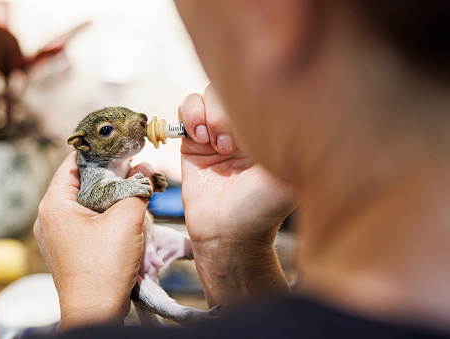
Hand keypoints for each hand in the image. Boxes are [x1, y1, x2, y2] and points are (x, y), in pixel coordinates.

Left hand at [34, 153, 147, 330]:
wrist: (94, 313)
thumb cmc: (104, 268)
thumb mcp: (127, 221)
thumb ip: (138, 188)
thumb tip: (147, 169)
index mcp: (54, 204)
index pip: (75, 161)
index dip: (102, 152)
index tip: (125, 148)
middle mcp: (49, 216)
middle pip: (82, 181)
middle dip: (112, 175)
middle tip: (136, 170)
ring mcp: (57, 234)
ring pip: (86, 201)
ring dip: (111, 195)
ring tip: (135, 192)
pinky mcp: (68, 247)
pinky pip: (87, 220)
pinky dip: (106, 213)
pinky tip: (125, 216)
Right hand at [179, 84, 295, 306]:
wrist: (227, 236)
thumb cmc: (262, 209)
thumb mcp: (288, 173)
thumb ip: (294, 138)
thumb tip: (296, 100)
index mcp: (269, 130)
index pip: (257, 92)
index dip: (245, 105)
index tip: (247, 137)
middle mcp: (243, 129)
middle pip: (228, 89)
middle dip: (223, 112)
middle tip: (228, 147)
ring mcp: (216, 134)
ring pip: (205, 96)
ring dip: (204, 114)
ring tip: (212, 144)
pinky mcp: (192, 144)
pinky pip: (185, 111)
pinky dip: (188, 117)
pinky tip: (198, 140)